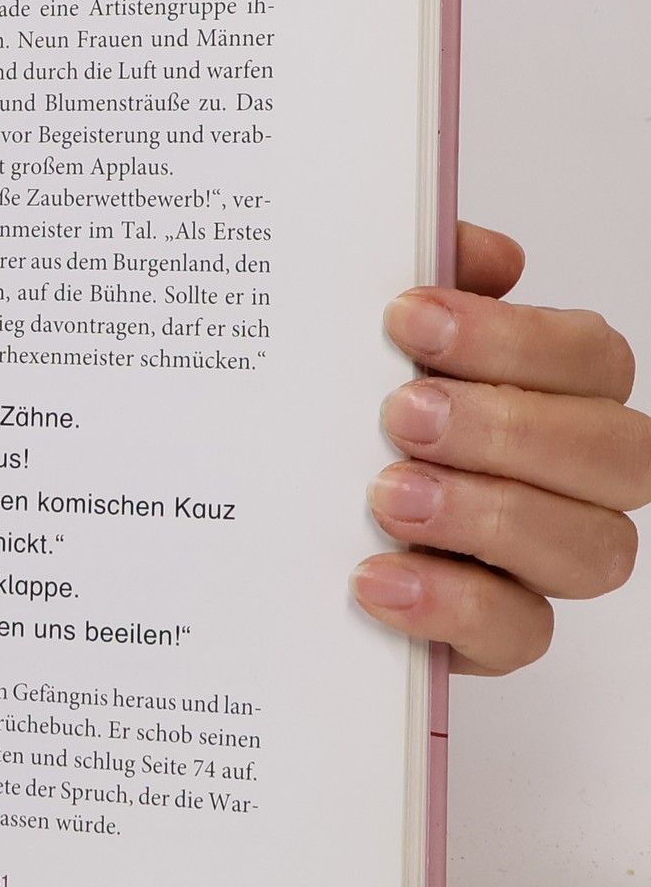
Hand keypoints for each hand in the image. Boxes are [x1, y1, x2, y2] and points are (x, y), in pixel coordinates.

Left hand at [353, 222, 648, 673]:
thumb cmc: (339, 421)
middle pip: (616, 454)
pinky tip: (376, 579)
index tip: (410, 317)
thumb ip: (424, 287)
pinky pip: (520, 634)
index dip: (514, 337)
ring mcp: (541, 562)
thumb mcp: (358, 343)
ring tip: (388, 497)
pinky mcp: (496, 634)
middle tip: (402, 413)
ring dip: (489, 517)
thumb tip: (479, 252)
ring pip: (592, 549)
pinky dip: (452, 605)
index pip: (589, 358)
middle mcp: (570, 480)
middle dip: (508, 428)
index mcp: (552, 394)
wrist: (270, 530)